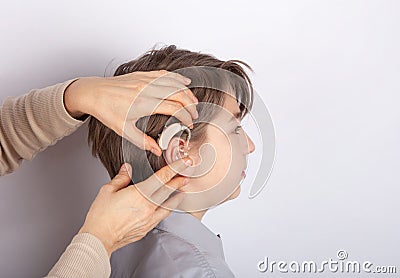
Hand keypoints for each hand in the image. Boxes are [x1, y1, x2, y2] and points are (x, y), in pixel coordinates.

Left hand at [64, 70, 197, 155]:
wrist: (93, 93)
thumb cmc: (107, 111)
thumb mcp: (124, 130)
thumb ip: (143, 141)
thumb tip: (158, 150)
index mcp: (144, 104)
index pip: (174, 108)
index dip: (185, 116)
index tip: (189, 124)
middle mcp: (147, 90)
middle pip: (178, 94)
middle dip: (190, 104)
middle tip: (194, 114)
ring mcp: (145, 80)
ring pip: (174, 83)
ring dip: (187, 92)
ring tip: (193, 101)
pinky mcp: (143, 75)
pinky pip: (165, 74)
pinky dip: (177, 78)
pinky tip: (184, 82)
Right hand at [78, 157, 191, 257]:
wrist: (99, 238)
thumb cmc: (101, 216)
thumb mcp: (108, 190)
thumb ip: (121, 178)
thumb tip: (127, 169)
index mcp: (139, 193)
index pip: (162, 177)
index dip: (176, 168)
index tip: (185, 162)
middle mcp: (148, 206)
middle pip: (169, 190)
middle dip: (180, 180)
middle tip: (188, 173)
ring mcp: (149, 218)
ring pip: (169, 204)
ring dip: (177, 195)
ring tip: (183, 189)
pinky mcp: (147, 227)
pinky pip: (162, 215)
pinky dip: (169, 208)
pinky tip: (169, 206)